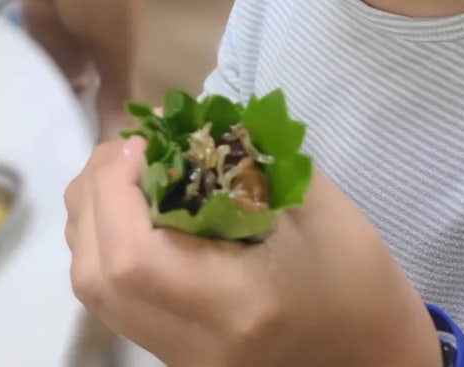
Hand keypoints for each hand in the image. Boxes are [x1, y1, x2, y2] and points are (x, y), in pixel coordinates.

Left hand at [65, 138, 441, 366]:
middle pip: (96, 276)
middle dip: (94, 197)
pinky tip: (135, 208)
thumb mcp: (319, 206)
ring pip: (94, 291)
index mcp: (235, 306)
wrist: (373, 358)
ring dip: (91, 219)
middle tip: (128, 149)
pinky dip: (104, 243)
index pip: (134, 258)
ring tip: (126, 170)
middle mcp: (193, 344)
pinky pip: (111, 298)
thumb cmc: (358, 278)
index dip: (115, 191)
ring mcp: (177, 358)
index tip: (143, 143)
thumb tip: (191, 120)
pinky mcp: (172, 354)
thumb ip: (251, 159)